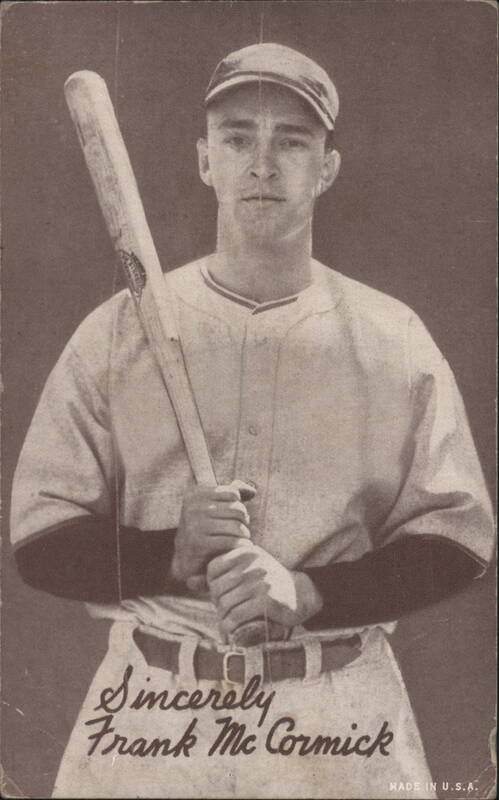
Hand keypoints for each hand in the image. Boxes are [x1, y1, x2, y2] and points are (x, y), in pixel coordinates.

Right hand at [170, 481, 254, 588]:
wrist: (186, 559)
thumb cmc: (205, 529)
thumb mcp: (214, 506)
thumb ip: (232, 493)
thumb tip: (253, 491)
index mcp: (196, 494)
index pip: (233, 493)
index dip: (238, 506)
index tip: (232, 517)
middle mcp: (194, 507)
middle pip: (237, 509)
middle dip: (243, 521)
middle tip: (239, 531)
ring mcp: (195, 526)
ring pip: (237, 526)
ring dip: (244, 535)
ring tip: (240, 539)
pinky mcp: (200, 544)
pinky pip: (232, 541)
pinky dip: (240, 545)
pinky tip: (239, 548)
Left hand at [207, 543, 323, 636]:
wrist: (301, 594)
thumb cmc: (269, 582)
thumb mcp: (247, 570)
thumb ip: (222, 573)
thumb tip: (189, 581)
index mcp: (247, 552)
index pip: (214, 568)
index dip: (212, 584)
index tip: (221, 594)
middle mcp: (253, 564)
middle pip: (218, 587)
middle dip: (217, 602)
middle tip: (224, 611)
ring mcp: (260, 582)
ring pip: (225, 602)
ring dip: (223, 616)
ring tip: (227, 621)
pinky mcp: (266, 601)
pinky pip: (236, 615)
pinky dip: (229, 625)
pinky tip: (229, 630)